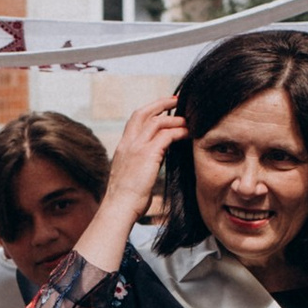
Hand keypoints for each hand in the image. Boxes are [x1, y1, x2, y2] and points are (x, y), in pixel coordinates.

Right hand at [103, 94, 185, 222]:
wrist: (119, 207)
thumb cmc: (126, 199)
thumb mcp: (130, 176)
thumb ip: (140, 163)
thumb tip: (155, 160)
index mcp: (123, 147)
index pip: (135, 120)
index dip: (149, 111)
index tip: (163, 108)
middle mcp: (128, 143)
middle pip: (143, 113)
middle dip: (161, 103)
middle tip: (176, 100)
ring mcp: (136, 148)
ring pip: (157, 122)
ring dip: (174, 119)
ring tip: (188, 121)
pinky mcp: (147, 155)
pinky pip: (166, 135)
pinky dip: (178, 132)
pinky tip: (187, 134)